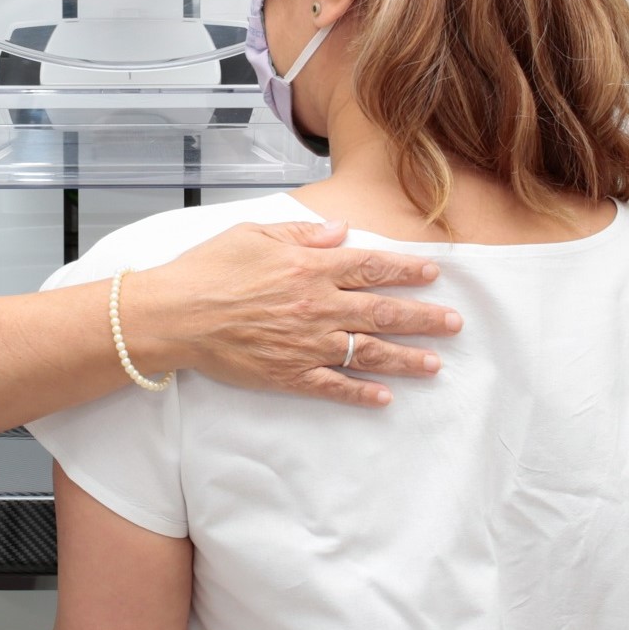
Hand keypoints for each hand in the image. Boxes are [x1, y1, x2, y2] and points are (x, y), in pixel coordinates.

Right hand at [129, 218, 459, 408]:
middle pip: (382, 312)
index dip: (406, 271)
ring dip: (406, 359)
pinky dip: (361, 394)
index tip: (433, 275)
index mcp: (310, 268)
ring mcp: (305, 344)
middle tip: (454, 324)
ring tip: (435, 365)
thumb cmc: (208, 269)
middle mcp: (317, 306)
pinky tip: (385, 398)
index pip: (371, 267)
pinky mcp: (288, 374)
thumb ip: (302, 232)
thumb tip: (341, 231)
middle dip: (422, 318)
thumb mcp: (254, 233)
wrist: (174, 314)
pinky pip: (334, 387)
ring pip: (368, 352)